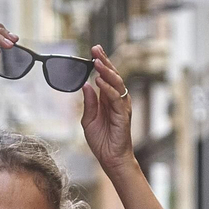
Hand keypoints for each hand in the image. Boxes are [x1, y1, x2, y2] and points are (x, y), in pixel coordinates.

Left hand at [80, 46, 134, 175]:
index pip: (105, 77)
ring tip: (97, 61)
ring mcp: (121, 107)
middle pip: (112, 76)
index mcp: (107, 100)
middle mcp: (116, 100)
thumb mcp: (88, 120)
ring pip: (116, 84)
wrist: (110, 159)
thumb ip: (89, 103)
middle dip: (104, 61)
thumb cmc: (102, 141)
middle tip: (95, 49)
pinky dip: (108, 89)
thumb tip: (86, 85)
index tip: (94, 51)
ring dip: (106, 71)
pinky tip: (99, 81)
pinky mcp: (123, 115)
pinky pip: (116, 99)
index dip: (101, 63)